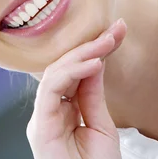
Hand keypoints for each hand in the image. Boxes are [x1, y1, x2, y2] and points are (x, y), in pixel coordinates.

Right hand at [27, 19, 126, 158]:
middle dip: (90, 46)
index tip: (117, 31)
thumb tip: (95, 60)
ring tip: (107, 42)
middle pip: (63, 68)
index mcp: (61, 110)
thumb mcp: (101, 124)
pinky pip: (51, 91)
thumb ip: (93, 93)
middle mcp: (48, 111)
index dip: (94, 49)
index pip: (74, 71)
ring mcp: (42, 119)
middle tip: (115, 30)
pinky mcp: (40, 128)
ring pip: (54, 73)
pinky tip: (94, 63)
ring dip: (82, 54)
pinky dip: (71, 73)